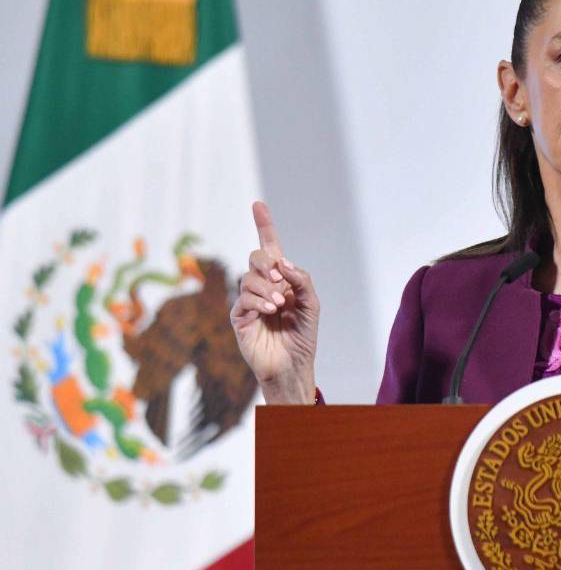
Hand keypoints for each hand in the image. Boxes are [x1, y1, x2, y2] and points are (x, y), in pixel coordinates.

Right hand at [230, 201, 319, 403]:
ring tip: (279, 305)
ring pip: (249, 278)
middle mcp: (263, 286)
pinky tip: (270, 310)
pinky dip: (259, 301)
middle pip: (256, 257)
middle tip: (281, 280)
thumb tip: (283, 263)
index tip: (258, 205)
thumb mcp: (312, 304)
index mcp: (281, 279)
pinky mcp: (240, 317)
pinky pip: (244, 298)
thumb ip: (302, 280)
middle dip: (268, 263)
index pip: (270, 248)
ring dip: (267, 288)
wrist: (293, 364)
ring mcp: (249, 300)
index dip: (264, 226)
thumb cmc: (303, 335)